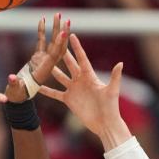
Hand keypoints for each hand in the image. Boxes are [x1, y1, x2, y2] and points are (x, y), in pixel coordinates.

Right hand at [5, 13, 69, 101]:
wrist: (16, 99)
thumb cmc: (15, 97)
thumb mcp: (15, 92)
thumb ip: (14, 84)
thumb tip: (11, 78)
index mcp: (45, 71)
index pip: (55, 56)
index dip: (59, 45)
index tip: (65, 33)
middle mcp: (47, 65)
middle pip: (58, 47)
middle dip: (62, 33)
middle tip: (65, 18)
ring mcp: (43, 60)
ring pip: (52, 42)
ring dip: (55, 29)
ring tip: (57, 14)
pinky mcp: (37, 58)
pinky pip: (41, 42)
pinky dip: (42, 32)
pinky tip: (42, 20)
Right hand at [37, 33, 130, 149]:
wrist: (105, 123)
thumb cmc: (111, 107)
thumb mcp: (112, 91)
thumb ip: (115, 77)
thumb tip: (120, 63)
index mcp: (90, 76)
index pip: (81, 58)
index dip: (76, 47)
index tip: (71, 35)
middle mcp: (80, 80)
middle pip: (69, 64)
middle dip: (62, 53)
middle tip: (54, 42)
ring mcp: (73, 89)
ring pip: (60, 76)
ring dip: (51, 69)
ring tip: (43, 60)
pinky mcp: (69, 100)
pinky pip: (55, 93)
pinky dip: (46, 90)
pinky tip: (38, 86)